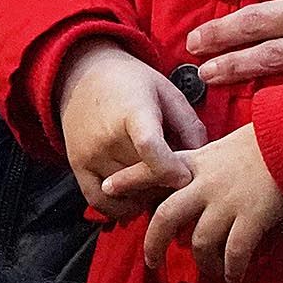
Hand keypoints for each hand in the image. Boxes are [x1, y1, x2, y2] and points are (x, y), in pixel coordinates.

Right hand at [57, 39, 204, 221]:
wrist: (83, 75)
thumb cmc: (130, 82)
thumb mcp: (166, 92)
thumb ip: (189, 125)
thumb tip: (204, 161)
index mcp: (132, 113)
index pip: (149, 148)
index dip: (170, 168)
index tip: (185, 176)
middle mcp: (107, 137)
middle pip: (144, 177)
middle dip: (166, 181)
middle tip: (175, 171)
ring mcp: (90, 155)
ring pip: (127, 193)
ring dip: (147, 194)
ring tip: (155, 175)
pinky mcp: (78, 167)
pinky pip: (101, 202)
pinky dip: (121, 206)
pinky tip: (135, 194)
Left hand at [142, 125, 282, 282]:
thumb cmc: (266, 140)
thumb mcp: (226, 146)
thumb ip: (206, 166)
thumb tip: (195, 188)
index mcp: (197, 163)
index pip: (154, 168)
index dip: (128, 180)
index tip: (107, 188)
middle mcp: (205, 184)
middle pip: (166, 217)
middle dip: (154, 243)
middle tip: (152, 262)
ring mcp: (227, 202)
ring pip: (199, 242)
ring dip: (203, 262)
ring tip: (211, 270)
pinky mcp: (251, 218)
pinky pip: (233, 254)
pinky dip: (231, 270)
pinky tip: (234, 276)